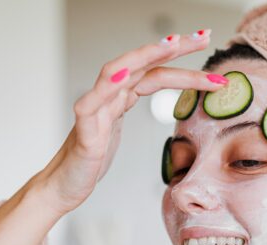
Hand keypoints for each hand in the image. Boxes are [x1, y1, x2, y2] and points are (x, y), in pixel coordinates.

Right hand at [36, 30, 227, 215]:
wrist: (62, 187)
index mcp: (120, 98)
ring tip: (172, 44)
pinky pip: (91, 104)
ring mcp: (94, 112)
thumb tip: (166, 111)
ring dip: (145, 56)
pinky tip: (125, 74)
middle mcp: (107, 98)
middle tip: (204, 36)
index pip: (155, 72)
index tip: (204, 45)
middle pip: (142, 64)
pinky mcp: (83, 132)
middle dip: (173, 48)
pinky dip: (107, 86)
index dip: (180, 59)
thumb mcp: (120, 133)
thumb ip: (133, 114)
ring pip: (117, 73)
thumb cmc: (90, 161)